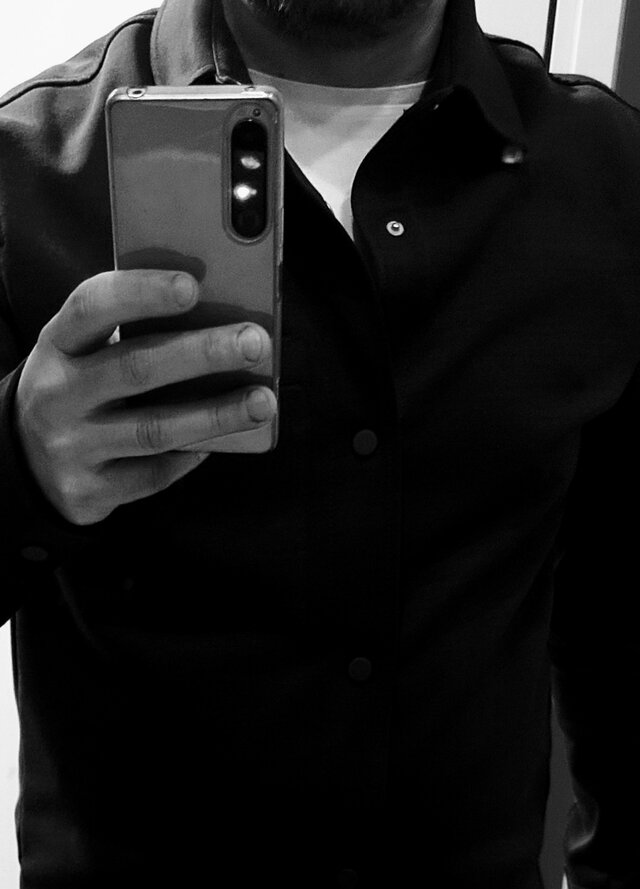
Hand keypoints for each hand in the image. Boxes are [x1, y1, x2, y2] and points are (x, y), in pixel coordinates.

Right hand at [14, 270, 275, 524]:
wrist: (28, 459)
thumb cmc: (80, 388)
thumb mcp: (87, 351)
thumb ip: (135, 332)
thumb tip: (219, 319)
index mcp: (58, 344)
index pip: (92, 307)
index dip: (142, 293)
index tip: (193, 285)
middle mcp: (57, 394)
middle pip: (135, 368)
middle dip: (202, 354)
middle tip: (255, 343)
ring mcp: (71, 446)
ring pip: (155, 429)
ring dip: (217, 414)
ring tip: (263, 401)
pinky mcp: (88, 490)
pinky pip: (155, 474)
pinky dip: (193, 456)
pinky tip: (223, 440)